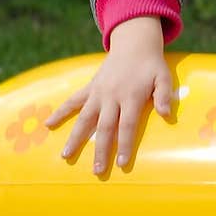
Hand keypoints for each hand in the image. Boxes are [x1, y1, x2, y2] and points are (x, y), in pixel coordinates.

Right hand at [44, 17, 171, 172]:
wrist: (133, 43)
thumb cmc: (151, 65)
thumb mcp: (163, 77)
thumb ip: (164, 96)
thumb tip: (167, 114)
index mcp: (131, 96)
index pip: (127, 126)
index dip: (125, 145)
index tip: (122, 164)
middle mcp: (112, 96)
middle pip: (104, 127)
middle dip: (100, 150)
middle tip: (96, 171)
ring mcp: (98, 92)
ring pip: (84, 118)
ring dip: (75, 137)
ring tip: (65, 155)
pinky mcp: (90, 88)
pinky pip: (73, 101)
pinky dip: (60, 112)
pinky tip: (48, 124)